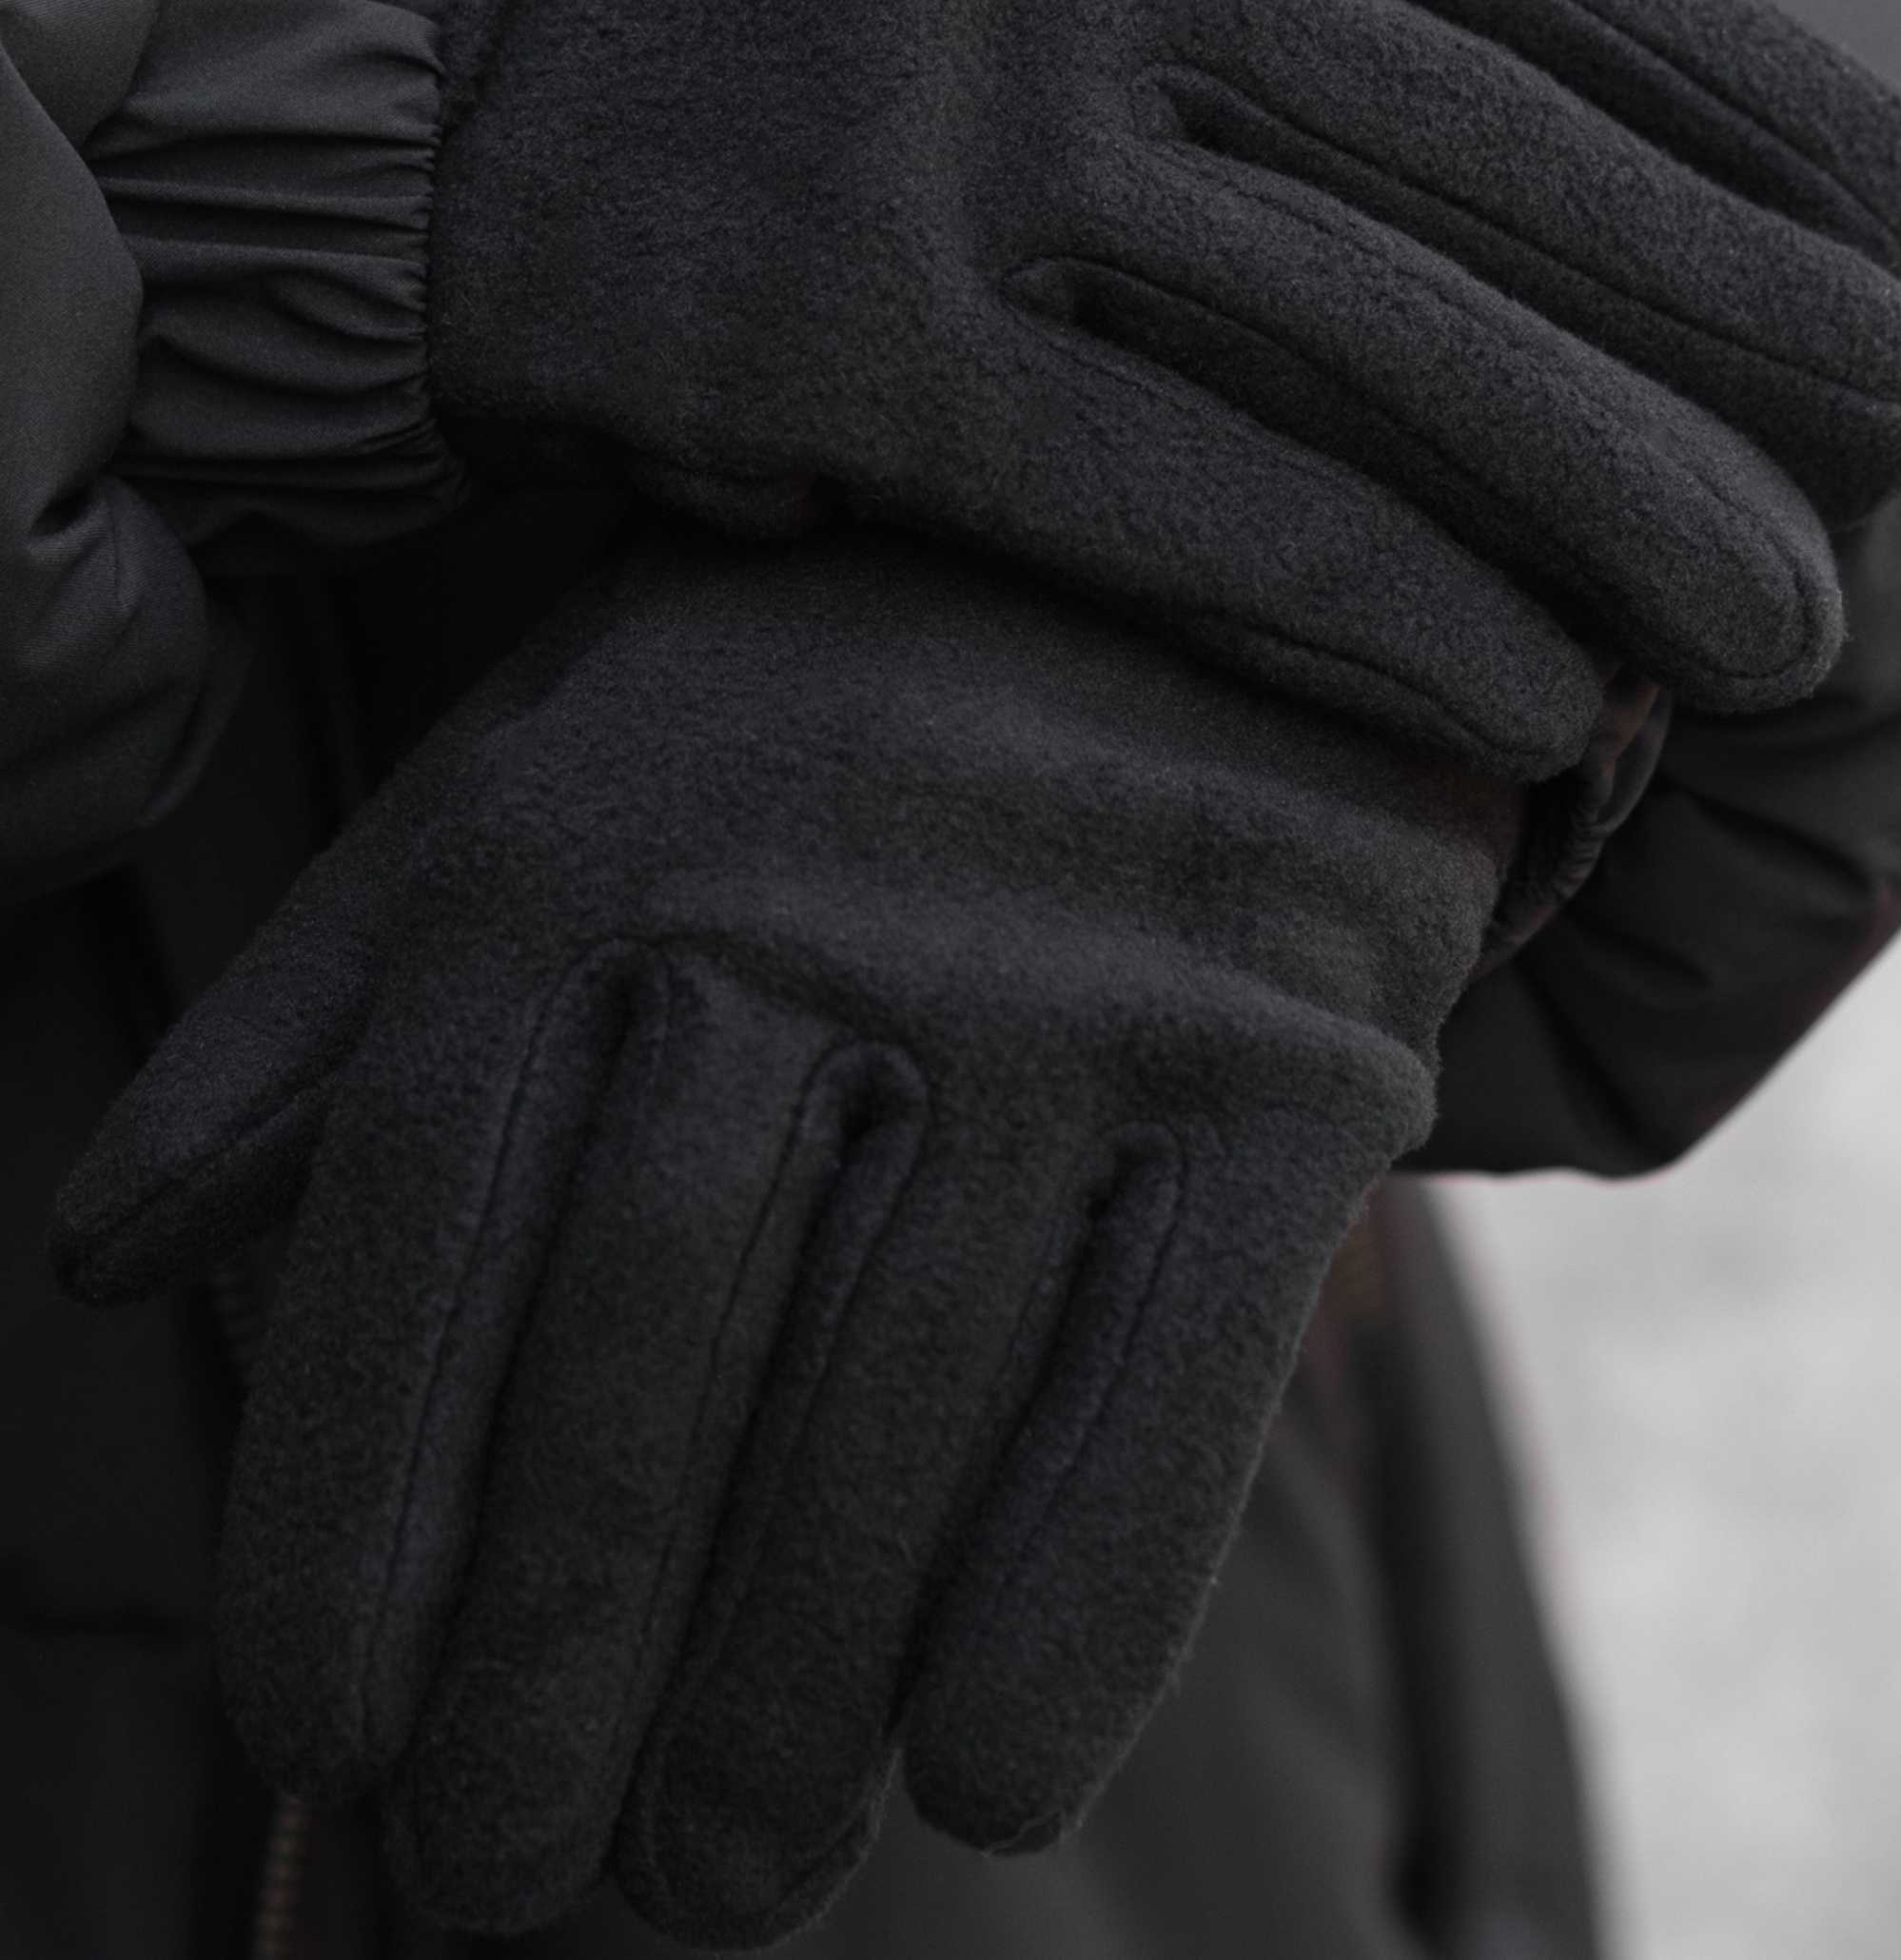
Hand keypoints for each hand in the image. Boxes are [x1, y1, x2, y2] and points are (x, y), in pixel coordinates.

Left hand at [54, 525, 1516, 1943]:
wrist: (1190, 559)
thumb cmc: (810, 716)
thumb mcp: (538, 778)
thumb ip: (329, 1012)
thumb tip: (111, 1255)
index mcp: (591, 840)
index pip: (430, 1224)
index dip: (352, 1509)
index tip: (325, 1739)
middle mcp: (821, 900)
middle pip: (656, 1352)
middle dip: (562, 1661)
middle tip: (509, 1884)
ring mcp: (1080, 980)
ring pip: (904, 1406)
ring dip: (794, 1694)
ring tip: (714, 1878)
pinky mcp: (1296, 1053)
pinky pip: (1176, 1375)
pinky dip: (1075, 1601)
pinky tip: (983, 1783)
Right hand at [430, 0, 1900, 780]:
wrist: (424, 24)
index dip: (1755, 113)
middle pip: (1482, 167)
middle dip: (1726, 329)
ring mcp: (962, 144)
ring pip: (1354, 343)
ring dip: (1592, 500)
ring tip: (1770, 635)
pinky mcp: (846, 345)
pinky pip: (1160, 497)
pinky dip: (1361, 603)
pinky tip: (1527, 702)